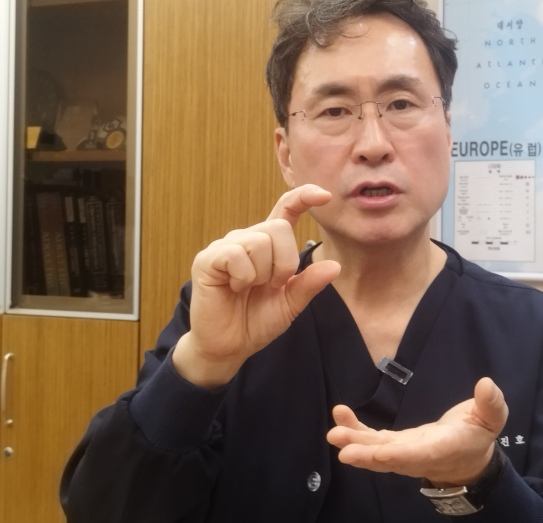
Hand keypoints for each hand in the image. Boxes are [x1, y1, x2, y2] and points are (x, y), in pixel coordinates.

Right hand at [173, 184, 340, 387]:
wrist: (229, 347)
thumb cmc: (256, 321)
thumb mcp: (291, 303)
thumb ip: (309, 283)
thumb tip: (335, 266)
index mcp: (268, 245)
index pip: (285, 209)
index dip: (303, 197)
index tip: (325, 195)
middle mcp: (246, 238)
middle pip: (279, 228)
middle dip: (285, 262)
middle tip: (272, 285)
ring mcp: (225, 247)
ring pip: (260, 241)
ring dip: (263, 273)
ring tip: (250, 288)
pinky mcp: (207, 259)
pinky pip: (236, 254)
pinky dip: (244, 276)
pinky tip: (234, 288)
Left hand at [326, 378, 507, 486]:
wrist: (466, 458)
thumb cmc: (478, 435)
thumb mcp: (492, 419)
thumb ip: (491, 404)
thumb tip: (487, 385)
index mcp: (442, 449)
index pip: (419, 455)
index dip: (400, 455)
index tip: (380, 453)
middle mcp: (417, 455)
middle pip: (389, 458)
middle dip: (366, 454)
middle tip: (343, 450)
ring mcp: (402, 452)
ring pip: (375, 451)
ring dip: (354, 442)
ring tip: (334, 433)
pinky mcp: (394, 444)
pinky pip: (371, 439)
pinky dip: (355, 429)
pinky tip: (340, 415)